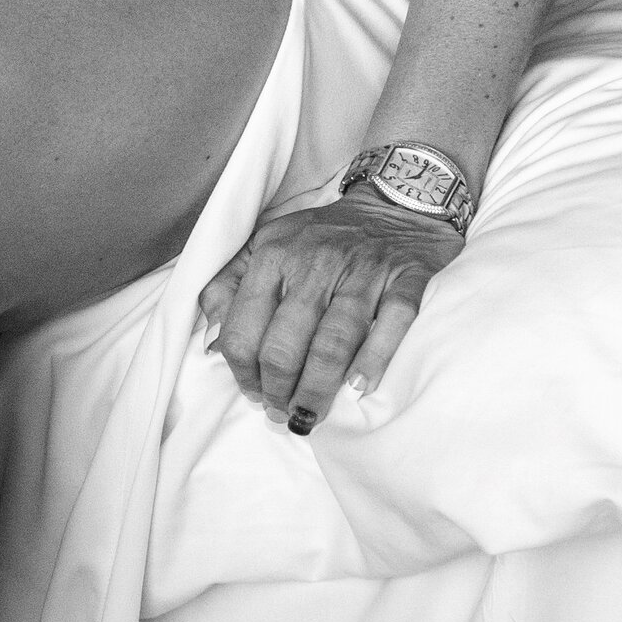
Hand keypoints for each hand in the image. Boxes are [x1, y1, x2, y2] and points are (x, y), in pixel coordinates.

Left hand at [197, 189, 463, 433]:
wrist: (395, 207)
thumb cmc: (323, 238)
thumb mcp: (265, 246)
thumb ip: (229, 287)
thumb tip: (213, 345)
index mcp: (273, 254)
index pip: (245, 328)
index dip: (243, 372)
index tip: (253, 393)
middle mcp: (316, 261)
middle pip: (286, 345)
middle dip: (278, 389)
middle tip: (282, 412)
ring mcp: (365, 270)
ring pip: (333, 343)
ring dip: (317, 389)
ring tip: (310, 415)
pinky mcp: (408, 277)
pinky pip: (392, 324)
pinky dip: (375, 359)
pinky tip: (360, 387)